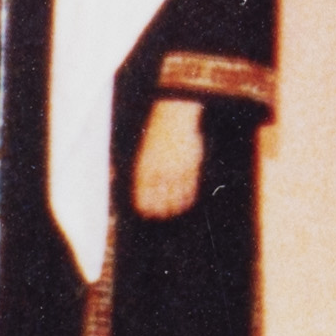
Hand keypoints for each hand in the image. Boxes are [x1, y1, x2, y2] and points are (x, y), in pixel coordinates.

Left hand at [132, 97, 207, 221]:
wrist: (173, 120)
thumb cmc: (157, 137)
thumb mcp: (145, 155)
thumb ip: (146, 174)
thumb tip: (146, 192)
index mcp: (146, 170)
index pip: (145, 197)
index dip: (147, 207)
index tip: (148, 213)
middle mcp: (161, 173)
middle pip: (161, 200)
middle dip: (162, 210)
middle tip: (163, 215)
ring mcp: (177, 170)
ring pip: (176, 196)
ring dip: (175, 205)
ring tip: (175, 210)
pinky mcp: (190, 167)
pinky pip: (189, 187)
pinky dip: (188, 196)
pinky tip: (186, 201)